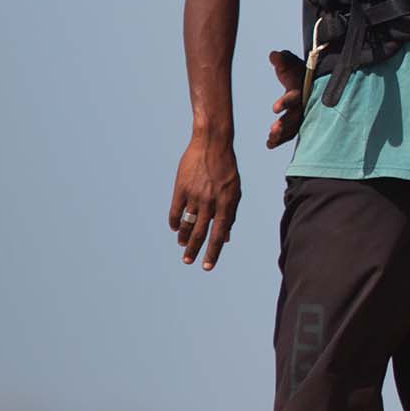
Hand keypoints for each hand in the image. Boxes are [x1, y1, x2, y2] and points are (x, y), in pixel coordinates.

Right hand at [170, 133, 241, 270]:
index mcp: (227, 203)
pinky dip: (175, 223)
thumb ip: (230, 214)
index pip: (220, 233)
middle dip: (195, 250)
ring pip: (186, 224)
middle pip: (200, 232)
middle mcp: (211, 201)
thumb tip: (226, 237)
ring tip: (183, 247)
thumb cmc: (227, 169)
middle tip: (188, 262)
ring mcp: (195, 195)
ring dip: (184, 238)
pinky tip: (176, 229)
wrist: (212, 144)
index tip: (207, 266)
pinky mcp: (181, 188)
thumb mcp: (234, 191)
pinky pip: (175, 212)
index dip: (213, 251)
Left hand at [265, 49, 305, 148]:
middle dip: (285, 123)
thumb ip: (282, 59)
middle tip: (274, 129)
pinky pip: (290, 133)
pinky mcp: (297, 122)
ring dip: (282, 135)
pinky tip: (268, 145)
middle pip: (296, 116)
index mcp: (301, 89)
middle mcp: (303, 103)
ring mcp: (301, 114)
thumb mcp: (289, 62)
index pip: (294, 96)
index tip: (274, 108)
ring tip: (270, 139)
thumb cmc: (296, 70)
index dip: (285, 102)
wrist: (308, 79)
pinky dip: (280, 140)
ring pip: (294, 128)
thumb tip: (273, 55)